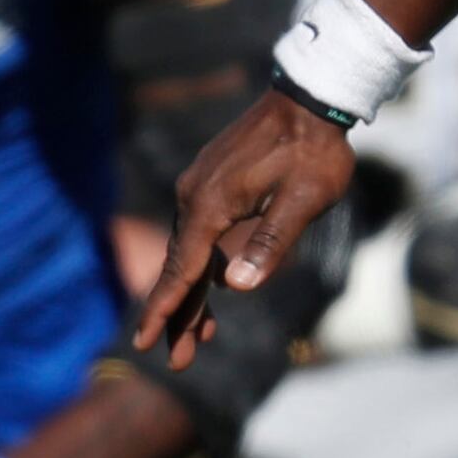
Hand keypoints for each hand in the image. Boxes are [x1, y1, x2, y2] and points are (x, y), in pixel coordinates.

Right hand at [134, 91, 357, 370]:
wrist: (310, 96)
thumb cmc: (313, 150)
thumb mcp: (301, 200)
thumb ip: (270, 243)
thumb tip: (235, 287)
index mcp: (211, 205)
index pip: (182, 270)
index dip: (165, 310)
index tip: (144, 343)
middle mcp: (196, 196)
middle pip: (181, 267)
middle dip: (179, 316)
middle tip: (176, 361)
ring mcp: (201, 186)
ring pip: (190, 251)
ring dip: (193, 293)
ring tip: (200, 337)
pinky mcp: (214, 180)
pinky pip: (200, 231)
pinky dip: (204, 263)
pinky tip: (218, 281)